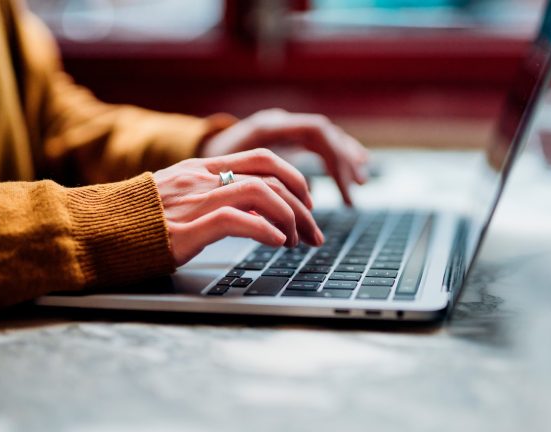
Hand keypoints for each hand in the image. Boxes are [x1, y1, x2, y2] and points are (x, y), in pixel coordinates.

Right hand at [153, 149, 324, 265]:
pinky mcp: (186, 228)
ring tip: (296, 242)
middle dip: (302, 204)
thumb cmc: (137, 220)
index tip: (306, 205)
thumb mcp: (178, 197)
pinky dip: (265, 230)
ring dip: (289, 219)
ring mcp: (195, 201)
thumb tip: (255, 211)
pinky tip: (277, 244)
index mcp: (202, 168)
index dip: (294, 179)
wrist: (94, 230)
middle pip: (271, 174)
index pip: (263, 159)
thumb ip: (213, 196)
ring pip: (261, 194)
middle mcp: (203, 178)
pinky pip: (237, 220)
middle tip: (313, 232)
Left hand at [200, 109, 368, 205]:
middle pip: (325, 134)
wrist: (190, 150)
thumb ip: (254, 191)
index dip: (334, 160)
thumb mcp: (226, 179)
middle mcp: (279, 122)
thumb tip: (283, 218)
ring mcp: (282, 128)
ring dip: (344, 159)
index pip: (316, 132)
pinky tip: (352, 168)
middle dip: (343, 164)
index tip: (343, 189)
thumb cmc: (203, 170)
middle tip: (355, 192)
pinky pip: (318, 143)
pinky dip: (336, 157)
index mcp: (267, 127)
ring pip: (324, 137)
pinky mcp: (283, 139)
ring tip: (360, 182)